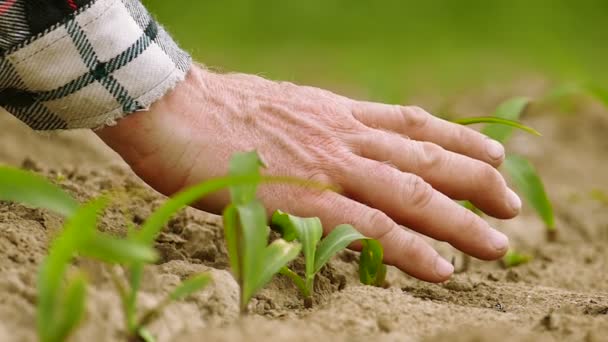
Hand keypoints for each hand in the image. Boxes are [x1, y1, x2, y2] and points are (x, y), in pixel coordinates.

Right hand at [96, 65, 520, 281]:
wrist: (176, 112)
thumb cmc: (218, 110)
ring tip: (497, 244)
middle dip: (476, 181)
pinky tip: (442, 267)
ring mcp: (330, 167)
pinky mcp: (308, 201)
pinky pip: (373, 227)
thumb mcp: (281, 104)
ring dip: (460, 220)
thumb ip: (315, 123)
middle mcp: (345, 136)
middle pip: (427, 159)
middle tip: (510, 204)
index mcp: (337, 112)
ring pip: (412, 194)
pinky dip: (411, 249)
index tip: (494, 151)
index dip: (459, 137)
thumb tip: (330, 138)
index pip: (414, 122)